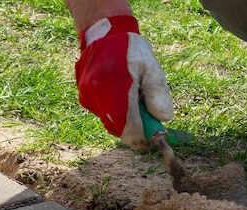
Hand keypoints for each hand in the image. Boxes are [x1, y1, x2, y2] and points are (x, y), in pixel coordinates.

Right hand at [74, 15, 172, 150]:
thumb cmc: (131, 50)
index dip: (143, 139)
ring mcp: (88, 99)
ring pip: (112, 123)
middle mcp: (97, 98)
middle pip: (120, 130)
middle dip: (136, 128)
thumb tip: (162, 119)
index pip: (129, 131)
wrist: (104, 34)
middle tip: (147, 114)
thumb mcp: (152, 68)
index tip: (154, 138)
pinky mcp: (84, 98)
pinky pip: (105, 114)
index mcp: (115, 91)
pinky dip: (116, 111)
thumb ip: (158, 94)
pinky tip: (121, 93)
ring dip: (126, 119)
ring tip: (133, 96)